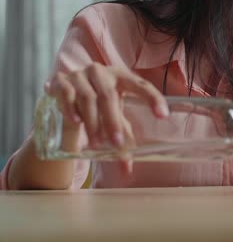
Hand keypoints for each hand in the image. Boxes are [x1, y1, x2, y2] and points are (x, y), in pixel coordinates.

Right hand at [45, 62, 168, 173]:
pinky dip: (71, 108)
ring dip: (93, 122)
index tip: (163, 116)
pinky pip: (66, 94)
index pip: (142, 85)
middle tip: (117, 144)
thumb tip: (126, 169)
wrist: (64, 91)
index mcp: (122, 76)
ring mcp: (79, 75)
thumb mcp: (113, 117)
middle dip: (113, 122)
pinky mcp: (60, 81)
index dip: (154, 99)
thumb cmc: (97, 104)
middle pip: (109, 96)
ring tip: (97, 143)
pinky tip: (76, 122)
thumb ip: (123, 138)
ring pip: (87, 98)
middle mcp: (102, 72)